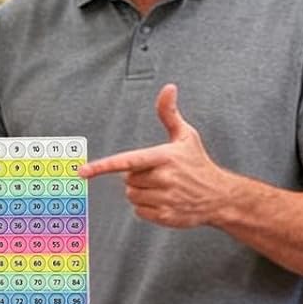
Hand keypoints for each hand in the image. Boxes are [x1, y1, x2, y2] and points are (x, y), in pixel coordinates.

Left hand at [78, 85, 233, 227]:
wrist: (220, 196)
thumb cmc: (198, 163)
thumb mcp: (186, 136)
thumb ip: (169, 114)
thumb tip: (168, 88)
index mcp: (165, 156)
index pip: (127, 161)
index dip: (102, 166)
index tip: (83, 171)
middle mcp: (164, 177)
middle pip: (127, 180)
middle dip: (137, 176)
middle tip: (158, 174)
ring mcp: (165, 198)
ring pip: (132, 196)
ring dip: (141, 192)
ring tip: (162, 187)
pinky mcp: (165, 215)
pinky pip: (139, 211)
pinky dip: (147, 207)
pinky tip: (164, 201)